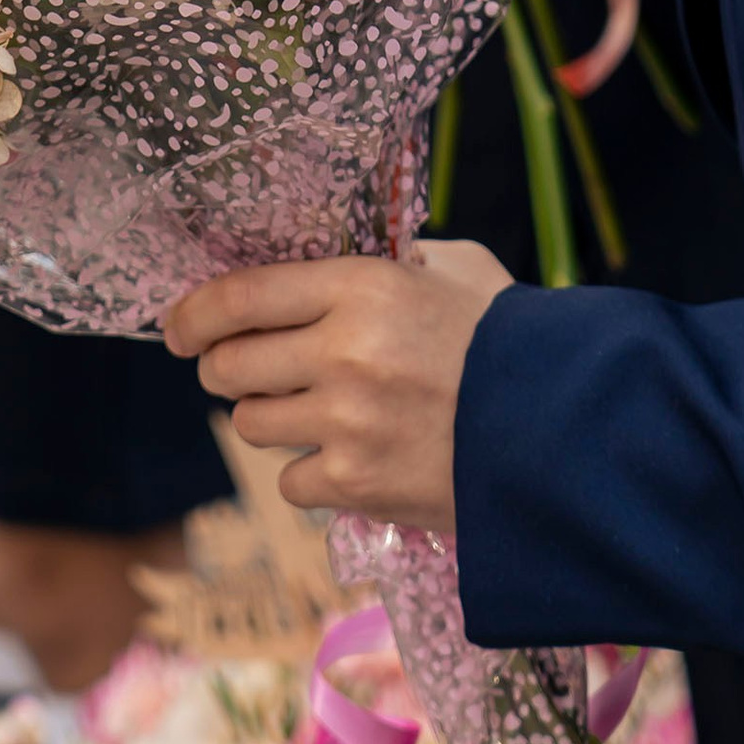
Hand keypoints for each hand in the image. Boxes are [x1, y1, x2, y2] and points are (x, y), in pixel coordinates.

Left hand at [161, 245, 514, 525]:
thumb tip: (346, 265)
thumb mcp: (460, 272)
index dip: (193, 313)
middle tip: (244, 372)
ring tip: (314, 415)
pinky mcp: (355, 485)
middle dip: (226, 368)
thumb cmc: (514, 343)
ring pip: (251, 424)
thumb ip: (399, 259)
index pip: (239, 295)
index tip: (176, 328)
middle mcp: (342, 351)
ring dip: (270, 420)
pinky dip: (312, 475)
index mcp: (362, 287)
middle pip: (228, 365)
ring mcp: (345, 422)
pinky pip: (291, 481)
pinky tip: (351, 460)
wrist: (567, 435)